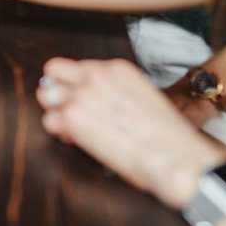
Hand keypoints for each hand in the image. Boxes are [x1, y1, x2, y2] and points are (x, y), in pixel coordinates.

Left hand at [37, 57, 225, 208]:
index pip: (78, 66)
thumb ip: (116, 91)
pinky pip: (49, 122)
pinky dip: (60, 133)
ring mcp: (82, 94)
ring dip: (56, 112)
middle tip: (66, 110)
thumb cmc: (169, 137)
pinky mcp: (73, 117)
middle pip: (53, 70)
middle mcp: (96, 75)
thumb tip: (97, 101)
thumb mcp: (143, 97)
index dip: (77, 85)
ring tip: (74, 129)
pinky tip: (78, 142)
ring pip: (46, 95)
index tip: (84, 100)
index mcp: (116, 68)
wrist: (178, 159)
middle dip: (56, 90)